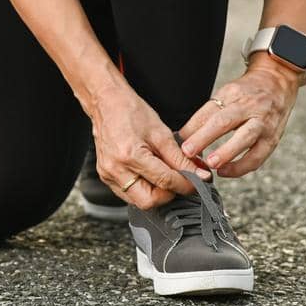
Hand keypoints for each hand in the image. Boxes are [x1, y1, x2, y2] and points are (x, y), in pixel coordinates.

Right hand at [90, 74, 211, 210]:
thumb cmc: (131, 112)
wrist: (106, 103)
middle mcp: (115, 169)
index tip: (199, 181)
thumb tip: (199, 174)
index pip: (165, 181)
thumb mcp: (161, 132)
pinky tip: (149, 175)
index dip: (186, 184)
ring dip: (157, 194)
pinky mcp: (106, 178)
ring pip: (139, 202)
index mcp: (130, 155)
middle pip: (150, 201)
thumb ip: (180, 158)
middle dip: (169, 194)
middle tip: (180, 180)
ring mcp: (108, 175)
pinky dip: (144, 190)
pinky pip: (129, 195)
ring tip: (164, 176)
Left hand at [177, 57, 304, 178]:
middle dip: (204, 137)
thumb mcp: (226, 94)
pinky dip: (242, 166)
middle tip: (188, 152)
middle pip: (224, 121)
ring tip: (211, 164)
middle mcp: (247, 106)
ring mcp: (262, 122)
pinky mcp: (273, 138)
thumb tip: (183, 137)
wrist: (277, 83)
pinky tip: (226, 171)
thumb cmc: (246, 93)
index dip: (192, 127)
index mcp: (231, 94)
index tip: (177, 141)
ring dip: (227, 152)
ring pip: (245, 137)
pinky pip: (258, 156)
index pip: (208, 110)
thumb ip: (207, 114)